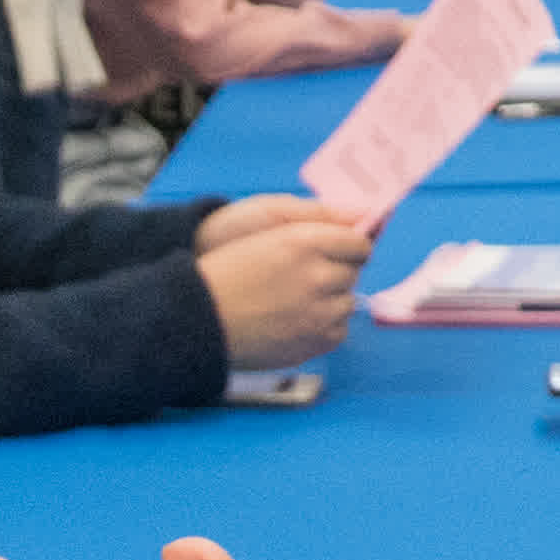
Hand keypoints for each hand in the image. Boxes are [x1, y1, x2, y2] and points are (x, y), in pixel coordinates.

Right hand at [192, 198, 369, 364]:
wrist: (195, 317)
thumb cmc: (226, 267)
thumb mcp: (266, 225)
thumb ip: (320, 218)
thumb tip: (364, 216)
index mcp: (304, 243)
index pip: (358, 244)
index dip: (349, 246)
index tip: (338, 251)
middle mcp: (316, 278)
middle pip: (353, 273)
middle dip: (335, 271)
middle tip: (302, 276)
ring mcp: (317, 314)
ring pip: (348, 303)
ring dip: (330, 299)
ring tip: (295, 300)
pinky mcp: (313, 343)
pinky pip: (339, 330)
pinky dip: (323, 325)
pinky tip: (296, 320)